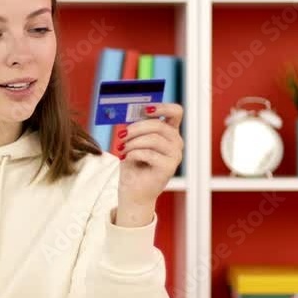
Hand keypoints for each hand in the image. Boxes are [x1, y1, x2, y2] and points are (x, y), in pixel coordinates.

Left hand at [114, 103, 183, 226]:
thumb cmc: (133, 164)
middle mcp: (176, 142)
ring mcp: (175, 155)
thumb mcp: (133, 141)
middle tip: (121, 135)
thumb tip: (129, 112)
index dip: (162, 107)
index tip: (145, 109)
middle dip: (135, 128)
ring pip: (153, 139)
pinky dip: (133, 154)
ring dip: (132, 142)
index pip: (175, 112)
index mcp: (169, 132)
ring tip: (121, 148)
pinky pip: (149, 153)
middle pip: (158, 125)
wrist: (133, 191)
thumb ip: (136, 127)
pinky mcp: (169, 168)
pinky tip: (126, 158)